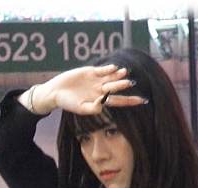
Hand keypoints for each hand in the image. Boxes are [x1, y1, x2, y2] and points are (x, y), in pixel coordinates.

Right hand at [30, 64, 146, 116]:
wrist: (55, 92)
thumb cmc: (67, 103)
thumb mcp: (80, 108)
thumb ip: (93, 107)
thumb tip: (105, 101)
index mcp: (100, 100)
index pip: (119, 101)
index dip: (130, 101)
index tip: (143, 101)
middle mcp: (101, 90)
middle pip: (116, 87)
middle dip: (123, 85)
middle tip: (130, 83)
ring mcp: (96, 80)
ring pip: (111, 77)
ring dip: (118, 75)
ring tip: (124, 72)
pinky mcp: (91, 72)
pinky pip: (103, 70)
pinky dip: (109, 69)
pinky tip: (114, 68)